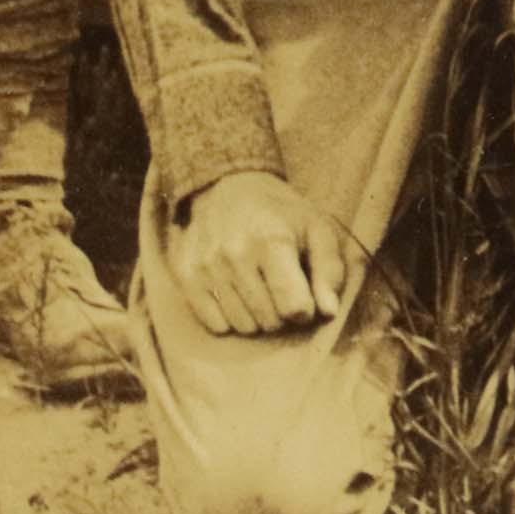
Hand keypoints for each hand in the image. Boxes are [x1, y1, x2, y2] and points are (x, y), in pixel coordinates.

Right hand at [168, 170, 335, 335]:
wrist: (229, 187)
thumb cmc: (282, 214)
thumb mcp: (318, 229)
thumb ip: (329, 271)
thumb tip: (328, 312)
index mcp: (272, 241)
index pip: (293, 306)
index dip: (305, 309)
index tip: (304, 296)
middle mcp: (235, 254)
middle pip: (269, 321)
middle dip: (281, 313)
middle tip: (279, 288)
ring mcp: (207, 266)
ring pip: (243, 326)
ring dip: (256, 317)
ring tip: (258, 289)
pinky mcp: (186, 275)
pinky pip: (214, 324)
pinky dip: (229, 318)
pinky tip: (236, 294)